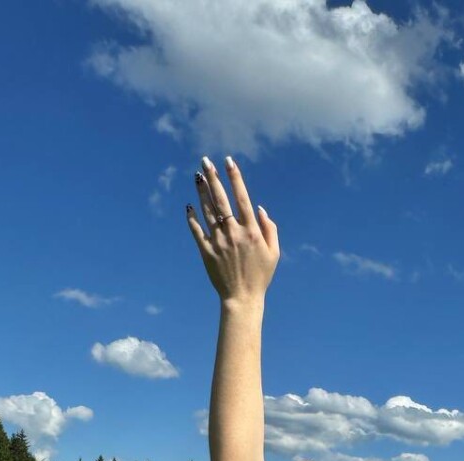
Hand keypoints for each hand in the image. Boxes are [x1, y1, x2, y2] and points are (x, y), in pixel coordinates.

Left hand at [187, 156, 279, 304]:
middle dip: (213, 177)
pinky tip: (189, 205)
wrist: (242, 298)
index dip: (235, 177)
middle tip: (205, 161)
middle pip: (221, 199)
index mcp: (252, 231)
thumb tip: (259, 208)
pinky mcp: (206, 251)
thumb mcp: (274, 253)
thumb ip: (270, 228)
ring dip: (201, 191)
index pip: (242, 197)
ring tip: (197, 176)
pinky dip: (192, 217)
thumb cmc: (260, 275)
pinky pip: (196, 230)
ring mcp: (219, 241)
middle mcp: (234, 232)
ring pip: (207, 211)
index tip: (228, 161)